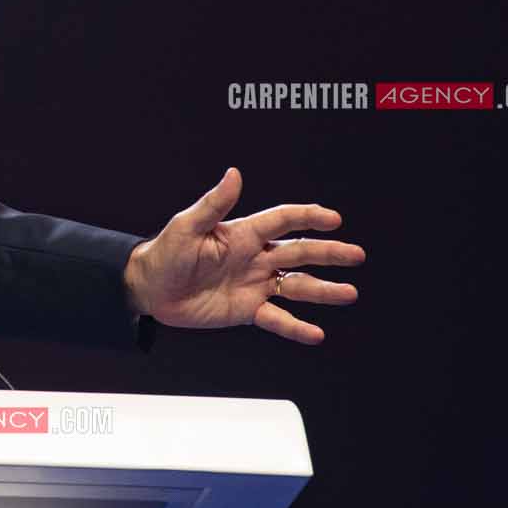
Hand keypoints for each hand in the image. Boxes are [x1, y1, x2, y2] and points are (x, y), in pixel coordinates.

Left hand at [124, 168, 362, 343]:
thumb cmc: (165, 253)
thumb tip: (233, 173)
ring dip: (323, 290)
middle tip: (357, 255)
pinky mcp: (247, 310)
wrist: (150, 289)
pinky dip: (296, 328)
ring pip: (296, 287)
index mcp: (243, 234)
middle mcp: (255, 258)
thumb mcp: (186, 227)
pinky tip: (317, 334)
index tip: (333, 219)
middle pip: (299, 253)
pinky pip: (277, 319)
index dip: (307, 218)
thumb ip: (213, 204)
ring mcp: (254, 284)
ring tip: (349, 294)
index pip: (282, 221)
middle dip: (328, 253)